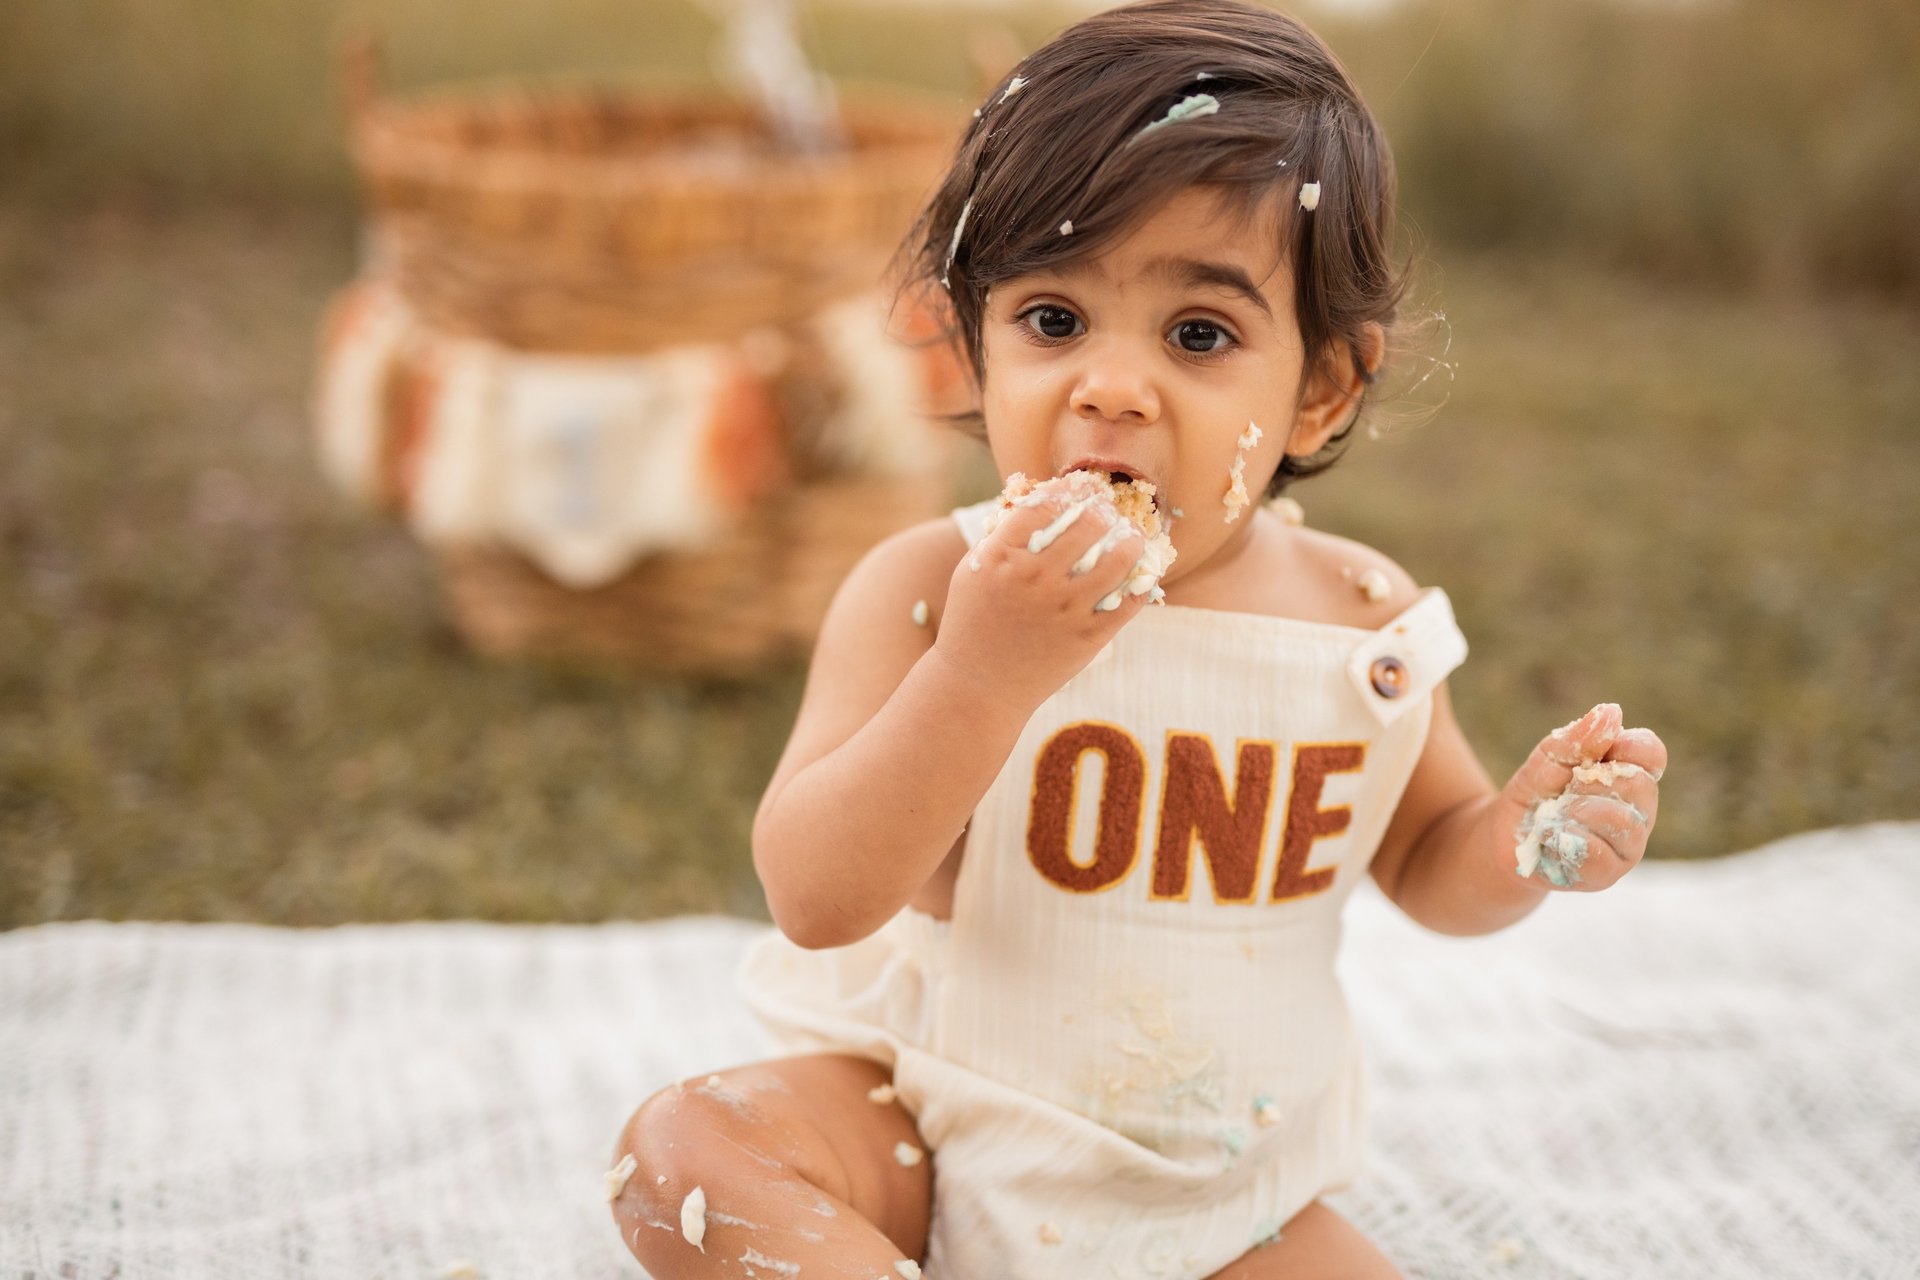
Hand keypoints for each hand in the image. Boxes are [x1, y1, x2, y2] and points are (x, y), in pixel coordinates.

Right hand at [931, 483, 1151, 714]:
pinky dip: (1141, 584)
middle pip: (1088, 523)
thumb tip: (1042, 501)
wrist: (977, 686)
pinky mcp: (1087, 637)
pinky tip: (1141, 574)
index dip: (1070, 488)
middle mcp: (1035, 578)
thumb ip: (1004, 536)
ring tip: (1133, 538)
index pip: (1045, 503)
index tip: (1081, 486)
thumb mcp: (974, 571)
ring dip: (1132, 541)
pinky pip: (1129, 602)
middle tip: (1110, 512)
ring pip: (1119, 559)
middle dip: (1106, 511)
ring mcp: (1064, 608)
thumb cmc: (974, 622)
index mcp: (1002, 556)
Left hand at [1496, 703, 1666, 890]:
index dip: (1626, 746)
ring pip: (1619, 819)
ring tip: (1555, 815)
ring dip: (1575, 811)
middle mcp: (1639, 811)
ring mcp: (1628, 845)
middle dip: (1589, 781)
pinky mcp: (1608, 873)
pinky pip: (1597, 852)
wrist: (1504, 839)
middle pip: (1636, 784)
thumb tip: (1611, 712)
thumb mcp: (1548, 758)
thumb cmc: (1535, 794)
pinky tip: (1551, 837)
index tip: (1597, 752)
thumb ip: (1578, 738)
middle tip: (1564, 790)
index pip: (1650, 752)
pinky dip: (1566, 839)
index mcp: (1632, 775)